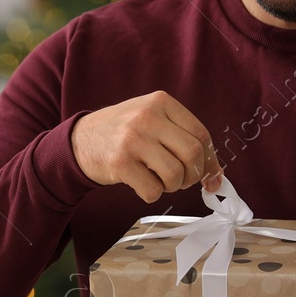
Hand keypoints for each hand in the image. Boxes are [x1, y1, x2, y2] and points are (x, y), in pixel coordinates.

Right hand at [70, 90, 222, 203]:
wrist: (79, 140)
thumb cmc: (122, 133)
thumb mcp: (151, 120)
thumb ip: (182, 138)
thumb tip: (216, 177)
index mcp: (160, 102)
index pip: (200, 134)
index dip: (209, 160)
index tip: (207, 175)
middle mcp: (147, 117)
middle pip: (192, 153)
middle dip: (193, 175)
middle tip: (181, 180)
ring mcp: (132, 139)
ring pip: (175, 174)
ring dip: (173, 186)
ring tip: (161, 182)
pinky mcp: (120, 163)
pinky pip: (152, 190)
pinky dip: (153, 194)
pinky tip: (142, 185)